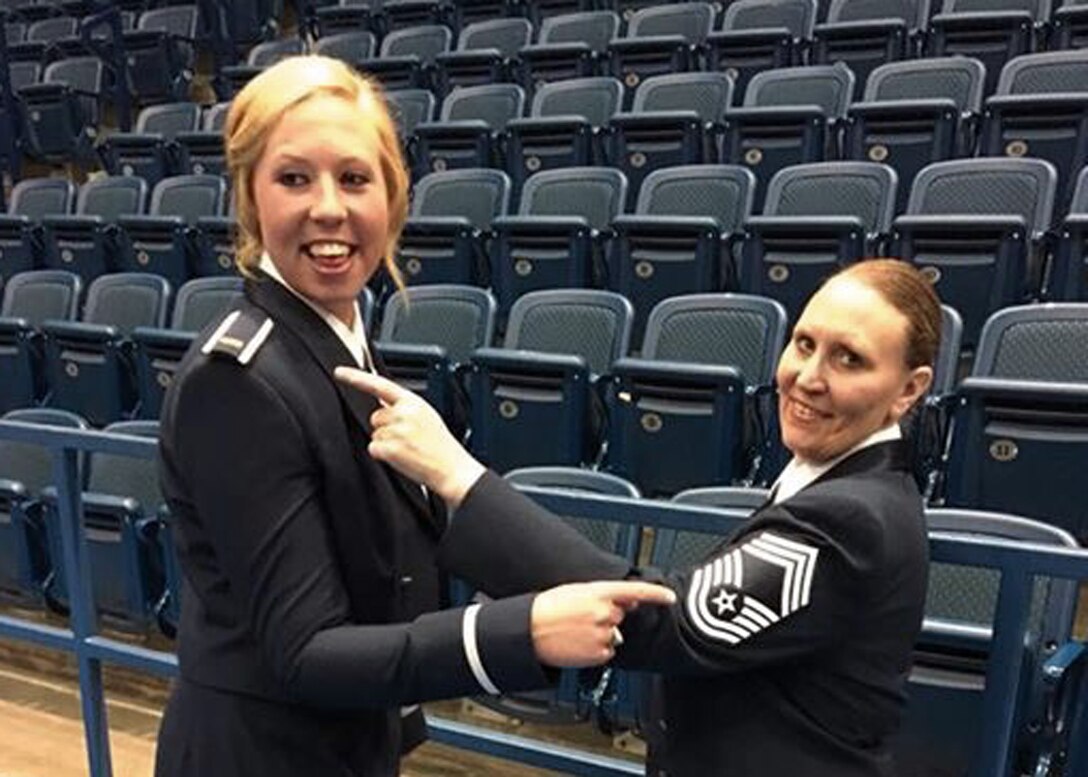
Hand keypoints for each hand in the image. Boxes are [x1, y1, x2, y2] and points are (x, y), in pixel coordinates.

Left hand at [334, 367, 485, 506]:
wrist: (452, 468)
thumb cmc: (441, 445)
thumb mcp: (427, 416)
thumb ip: (404, 408)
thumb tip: (383, 406)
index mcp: (413, 402)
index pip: (379, 385)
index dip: (356, 378)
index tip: (340, 373)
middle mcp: (403, 413)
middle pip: (375, 417)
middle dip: (385, 427)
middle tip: (406, 438)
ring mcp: (396, 431)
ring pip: (374, 434)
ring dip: (385, 443)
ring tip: (407, 448)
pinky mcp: (390, 448)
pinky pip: (373, 449)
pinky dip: (383, 455)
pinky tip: (402, 457)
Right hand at [530, 581, 676, 667]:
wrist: (529, 630)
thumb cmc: (548, 608)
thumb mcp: (576, 591)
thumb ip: (605, 594)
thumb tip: (629, 601)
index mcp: (599, 592)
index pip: (636, 591)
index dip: (657, 594)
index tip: (670, 597)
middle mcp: (604, 613)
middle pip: (620, 615)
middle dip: (607, 616)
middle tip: (581, 617)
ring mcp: (603, 634)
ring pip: (613, 635)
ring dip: (599, 634)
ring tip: (576, 631)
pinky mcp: (599, 654)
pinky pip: (606, 652)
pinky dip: (595, 650)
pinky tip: (577, 644)